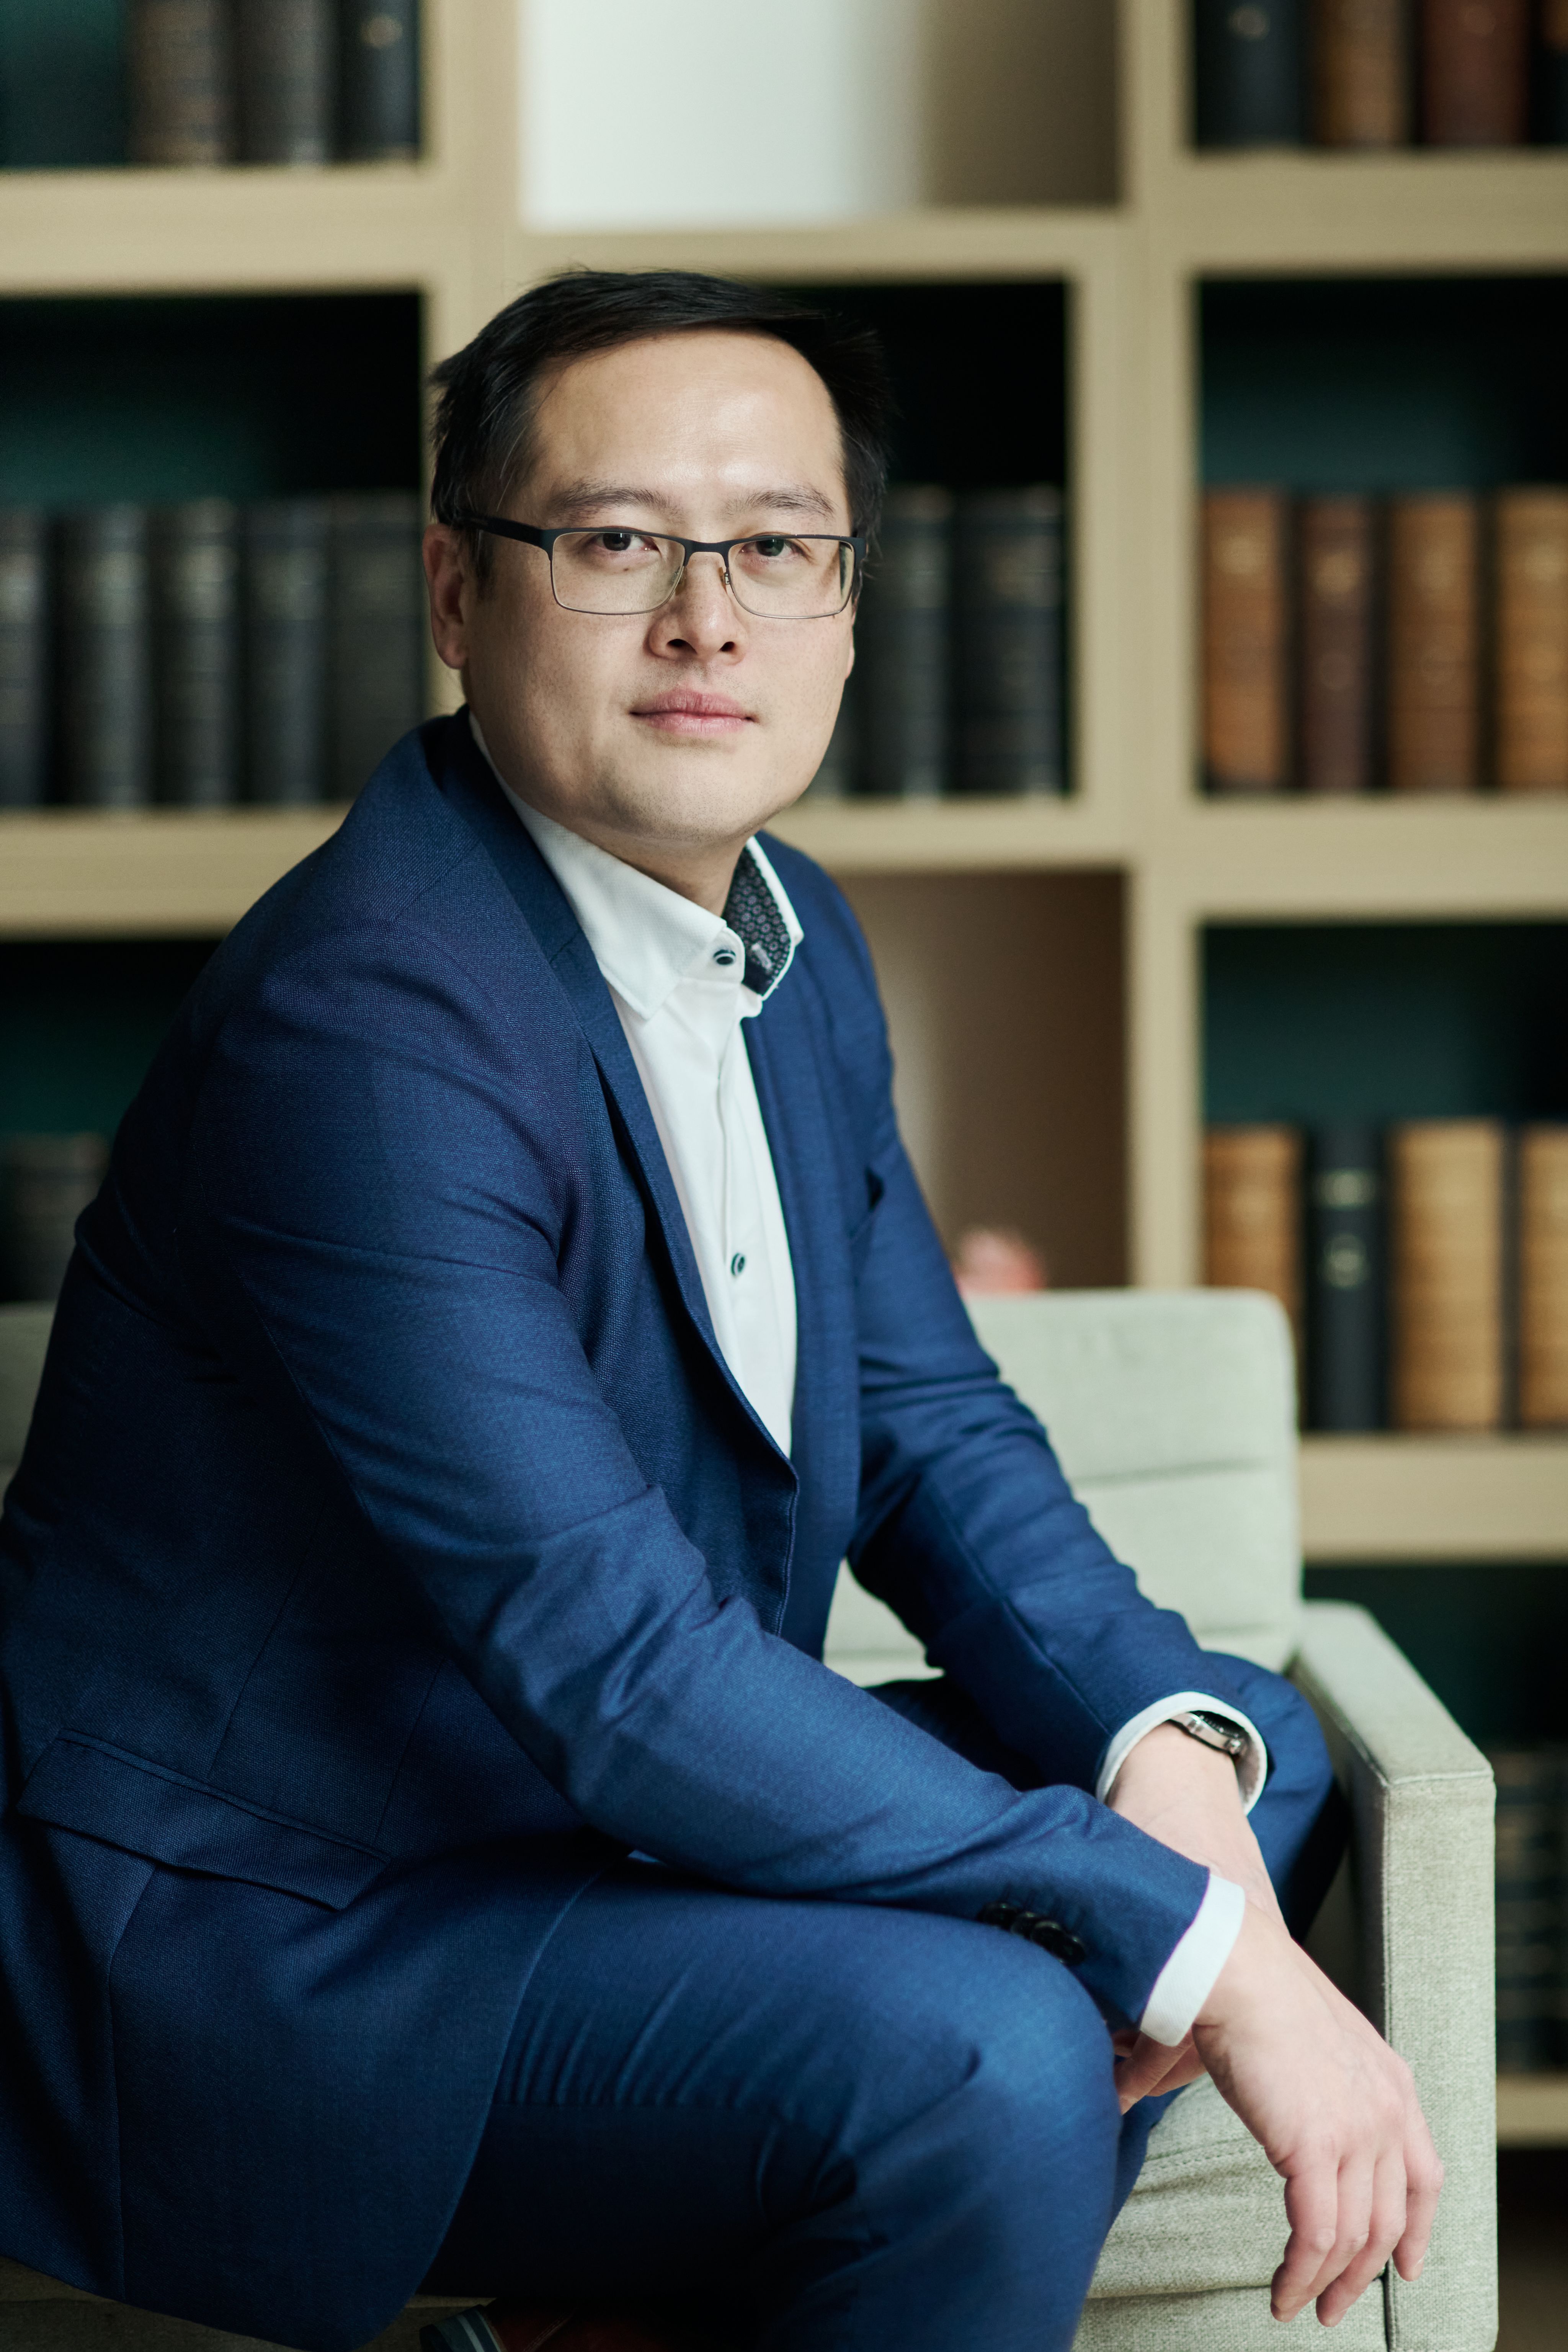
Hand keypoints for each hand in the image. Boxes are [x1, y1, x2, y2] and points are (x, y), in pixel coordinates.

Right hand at [1107, 1721, 1442, 2323]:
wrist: (1229, 1960)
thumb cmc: (1240, 1985)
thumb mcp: (1283, 2042)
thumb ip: (1262, 2088)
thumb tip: (1170, 2100)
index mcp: (1389, 2079)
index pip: (1423, 2172)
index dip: (1415, 2226)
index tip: (1403, 2264)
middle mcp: (1387, 2108)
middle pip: (1390, 2216)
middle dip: (1365, 2272)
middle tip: (1334, 2305)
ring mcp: (1359, 2130)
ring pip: (1356, 2236)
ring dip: (1329, 2283)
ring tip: (1299, 2305)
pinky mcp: (1319, 2148)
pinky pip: (1318, 2236)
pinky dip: (1301, 2274)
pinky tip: (1282, 2292)